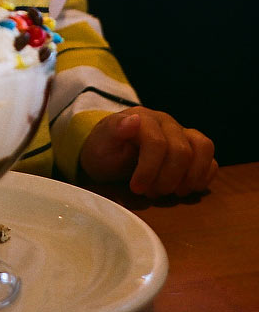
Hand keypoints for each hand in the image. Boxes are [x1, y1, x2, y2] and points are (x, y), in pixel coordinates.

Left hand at [79, 106, 217, 197]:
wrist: (109, 156)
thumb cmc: (105, 151)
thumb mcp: (101, 144)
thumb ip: (114, 131)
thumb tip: (133, 120)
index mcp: (143, 117)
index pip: (157, 143)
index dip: (149, 170)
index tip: (136, 188)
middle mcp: (166, 122)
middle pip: (182, 151)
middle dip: (167, 179)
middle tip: (151, 193)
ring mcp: (182, 134)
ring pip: (203, 148)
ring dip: (190, 178)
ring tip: (172, 192)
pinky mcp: (193, 148)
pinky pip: (211, 159)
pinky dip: (202, 177)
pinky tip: (185, 189)